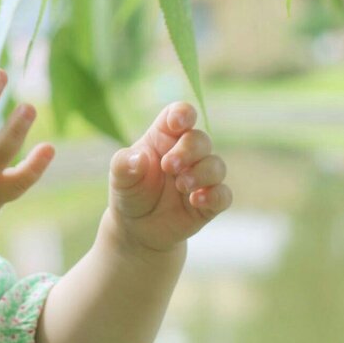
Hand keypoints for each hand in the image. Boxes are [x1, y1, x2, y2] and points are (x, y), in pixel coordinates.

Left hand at [108, 102, 231, 253]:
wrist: (137, 228)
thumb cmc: (130, 191)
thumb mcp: (119, 178)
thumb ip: (123, 165)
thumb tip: (138, 158)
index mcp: (164, 137)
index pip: (180, 115)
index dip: (183, 114)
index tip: (177, 124)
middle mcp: (187, 153)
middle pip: (200, 140)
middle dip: (189, 150)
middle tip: (169, 166)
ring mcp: (201, 177)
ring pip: (216, 165)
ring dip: (201, 173)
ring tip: (181, 186)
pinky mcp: (210, 201)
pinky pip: (223, 195)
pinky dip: (214, 196)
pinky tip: (196, 200)